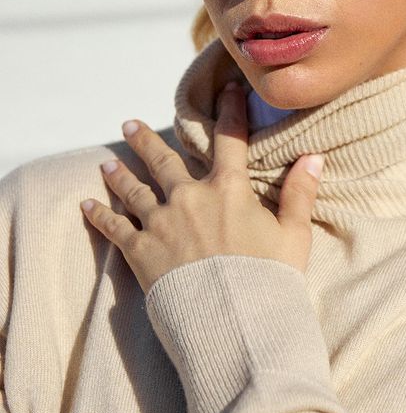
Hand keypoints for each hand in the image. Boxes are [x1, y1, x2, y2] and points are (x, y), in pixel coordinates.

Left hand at [80, 82, 323, 292]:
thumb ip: (300, 193)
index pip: (230, 138)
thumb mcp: (293, 235)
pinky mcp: (141, 251)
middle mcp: (190, 196)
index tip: (229, 89)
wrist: (235, 323)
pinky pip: (114, 227)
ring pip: (134, 188)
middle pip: (163, 159)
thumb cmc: (270, 279)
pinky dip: (98, 216)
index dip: (231, 110)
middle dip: (146, 139)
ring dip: (119, 174)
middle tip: (130, 123)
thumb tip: (314, 156)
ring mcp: (162, 222)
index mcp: (228, 188)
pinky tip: (85, 205)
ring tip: (106, 163)